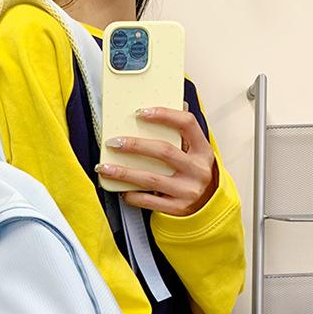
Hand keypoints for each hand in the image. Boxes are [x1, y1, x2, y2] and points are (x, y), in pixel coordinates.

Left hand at [95, 103, 216, 216]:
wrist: (207, 205)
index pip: (186, 124)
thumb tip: (172, 105)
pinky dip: (132, 195)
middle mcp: (197, 170)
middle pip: (163, 151)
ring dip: (124, 173)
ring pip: (150, 179)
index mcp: (203, 150)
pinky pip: (149, 201)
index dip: (164, 114)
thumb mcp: (196, 152)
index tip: (141, 112)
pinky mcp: (177, 208)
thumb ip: (184, 133)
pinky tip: (121, 190)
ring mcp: (188, 190)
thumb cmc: (194, 174)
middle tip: (113, 142)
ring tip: (105, 168)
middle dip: (134, 145)